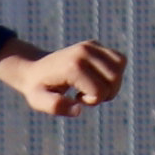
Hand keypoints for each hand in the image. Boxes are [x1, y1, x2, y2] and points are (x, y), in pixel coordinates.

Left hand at [0, 38, 125, 117]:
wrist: (33, 68)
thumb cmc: (37, 88)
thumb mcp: (39, 101)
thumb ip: (56, 107)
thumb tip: (78, 109)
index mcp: (73, 67)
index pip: (100, 91)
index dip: (93, 101)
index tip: (76, 98)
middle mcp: (84, 52)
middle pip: (114, 78)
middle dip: (106, 93)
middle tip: (87, 94)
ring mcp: (90, 45)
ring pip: (120, 65)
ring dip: (112, 82)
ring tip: (93, 85)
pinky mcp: (94, 44)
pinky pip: (118, 58)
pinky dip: (113, 71)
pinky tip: (96, 77)